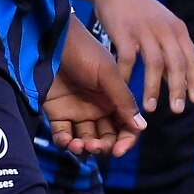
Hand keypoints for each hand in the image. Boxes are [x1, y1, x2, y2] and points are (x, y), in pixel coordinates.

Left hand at [49, 19, 146, 157]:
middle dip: (103, 146)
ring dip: (85, 148)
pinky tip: (67, 141)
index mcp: (114, 99)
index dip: (125, 141)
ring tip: (79, 145)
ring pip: (85, 140)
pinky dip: (65, 143)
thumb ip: (123, 100)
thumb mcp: (108, 74)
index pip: (126, 127)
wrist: (52, 42)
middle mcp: (98, 108)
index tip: (119, 151)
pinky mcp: (57, 114)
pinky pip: (63, 136)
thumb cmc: (84, 52)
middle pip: (107, 138)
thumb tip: (141, 127)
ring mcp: (77, 112)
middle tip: (95, 145)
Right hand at [92, 0, 193, 113]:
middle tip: (178, 110)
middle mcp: (165, 29)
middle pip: (177, 63)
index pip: (193, 58)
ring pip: (155, 64)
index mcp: (177, 29)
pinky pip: (127, 59)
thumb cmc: (137, 10)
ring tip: (150, 108)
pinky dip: (127, 76)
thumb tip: (177, 82)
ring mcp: (145, 30)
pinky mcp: (124, 31)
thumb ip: (169, 52)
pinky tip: (124, 88)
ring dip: (153, 88)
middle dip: (179, 89)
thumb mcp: (160, 26)